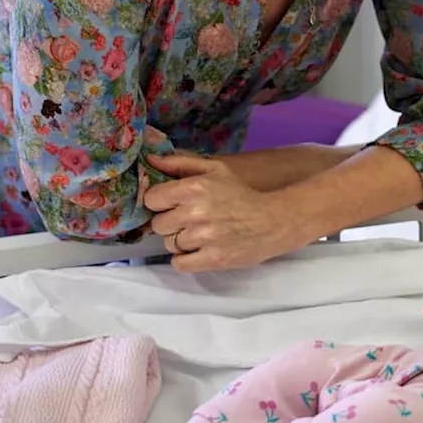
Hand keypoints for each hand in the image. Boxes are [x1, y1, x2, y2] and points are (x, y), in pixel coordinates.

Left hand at [144, 153, 304, 272]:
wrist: (273, 220)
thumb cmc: (240, 193)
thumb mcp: (215, 170)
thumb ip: (180, 163)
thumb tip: (149, 159)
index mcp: (193, 187)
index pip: (152, 199)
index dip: (161, 202)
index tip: (173, 204)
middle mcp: (195, 212)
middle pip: (158, 224)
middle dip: (171, 222)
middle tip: (190, 220)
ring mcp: (203, 237)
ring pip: (169, 244)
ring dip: (181, 241)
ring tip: (201, 234)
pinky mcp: (212, 259)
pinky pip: (179, 263)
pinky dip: (186, 259)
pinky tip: (200, 250)